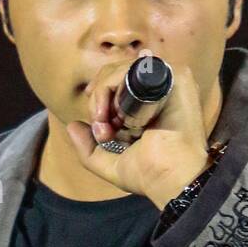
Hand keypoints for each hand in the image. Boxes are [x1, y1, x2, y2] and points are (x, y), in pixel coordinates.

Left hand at [65, 58, 210, 209]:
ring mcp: (169, 80)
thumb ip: (89, 147)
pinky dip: (114, 88)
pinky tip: (116, 115)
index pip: (119, 81)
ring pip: (121, 69)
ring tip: (107, 125)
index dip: (101, 93)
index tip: (97, 118)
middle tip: (101, 127)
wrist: (169, 178)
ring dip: (103, 95)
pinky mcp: (175, 76)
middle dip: (98, 98)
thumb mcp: (111, 163)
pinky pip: (133, 68)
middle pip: (116, 72)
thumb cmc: (149, 175)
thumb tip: (72, 126)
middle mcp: (161, 88)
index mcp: (152, 103)